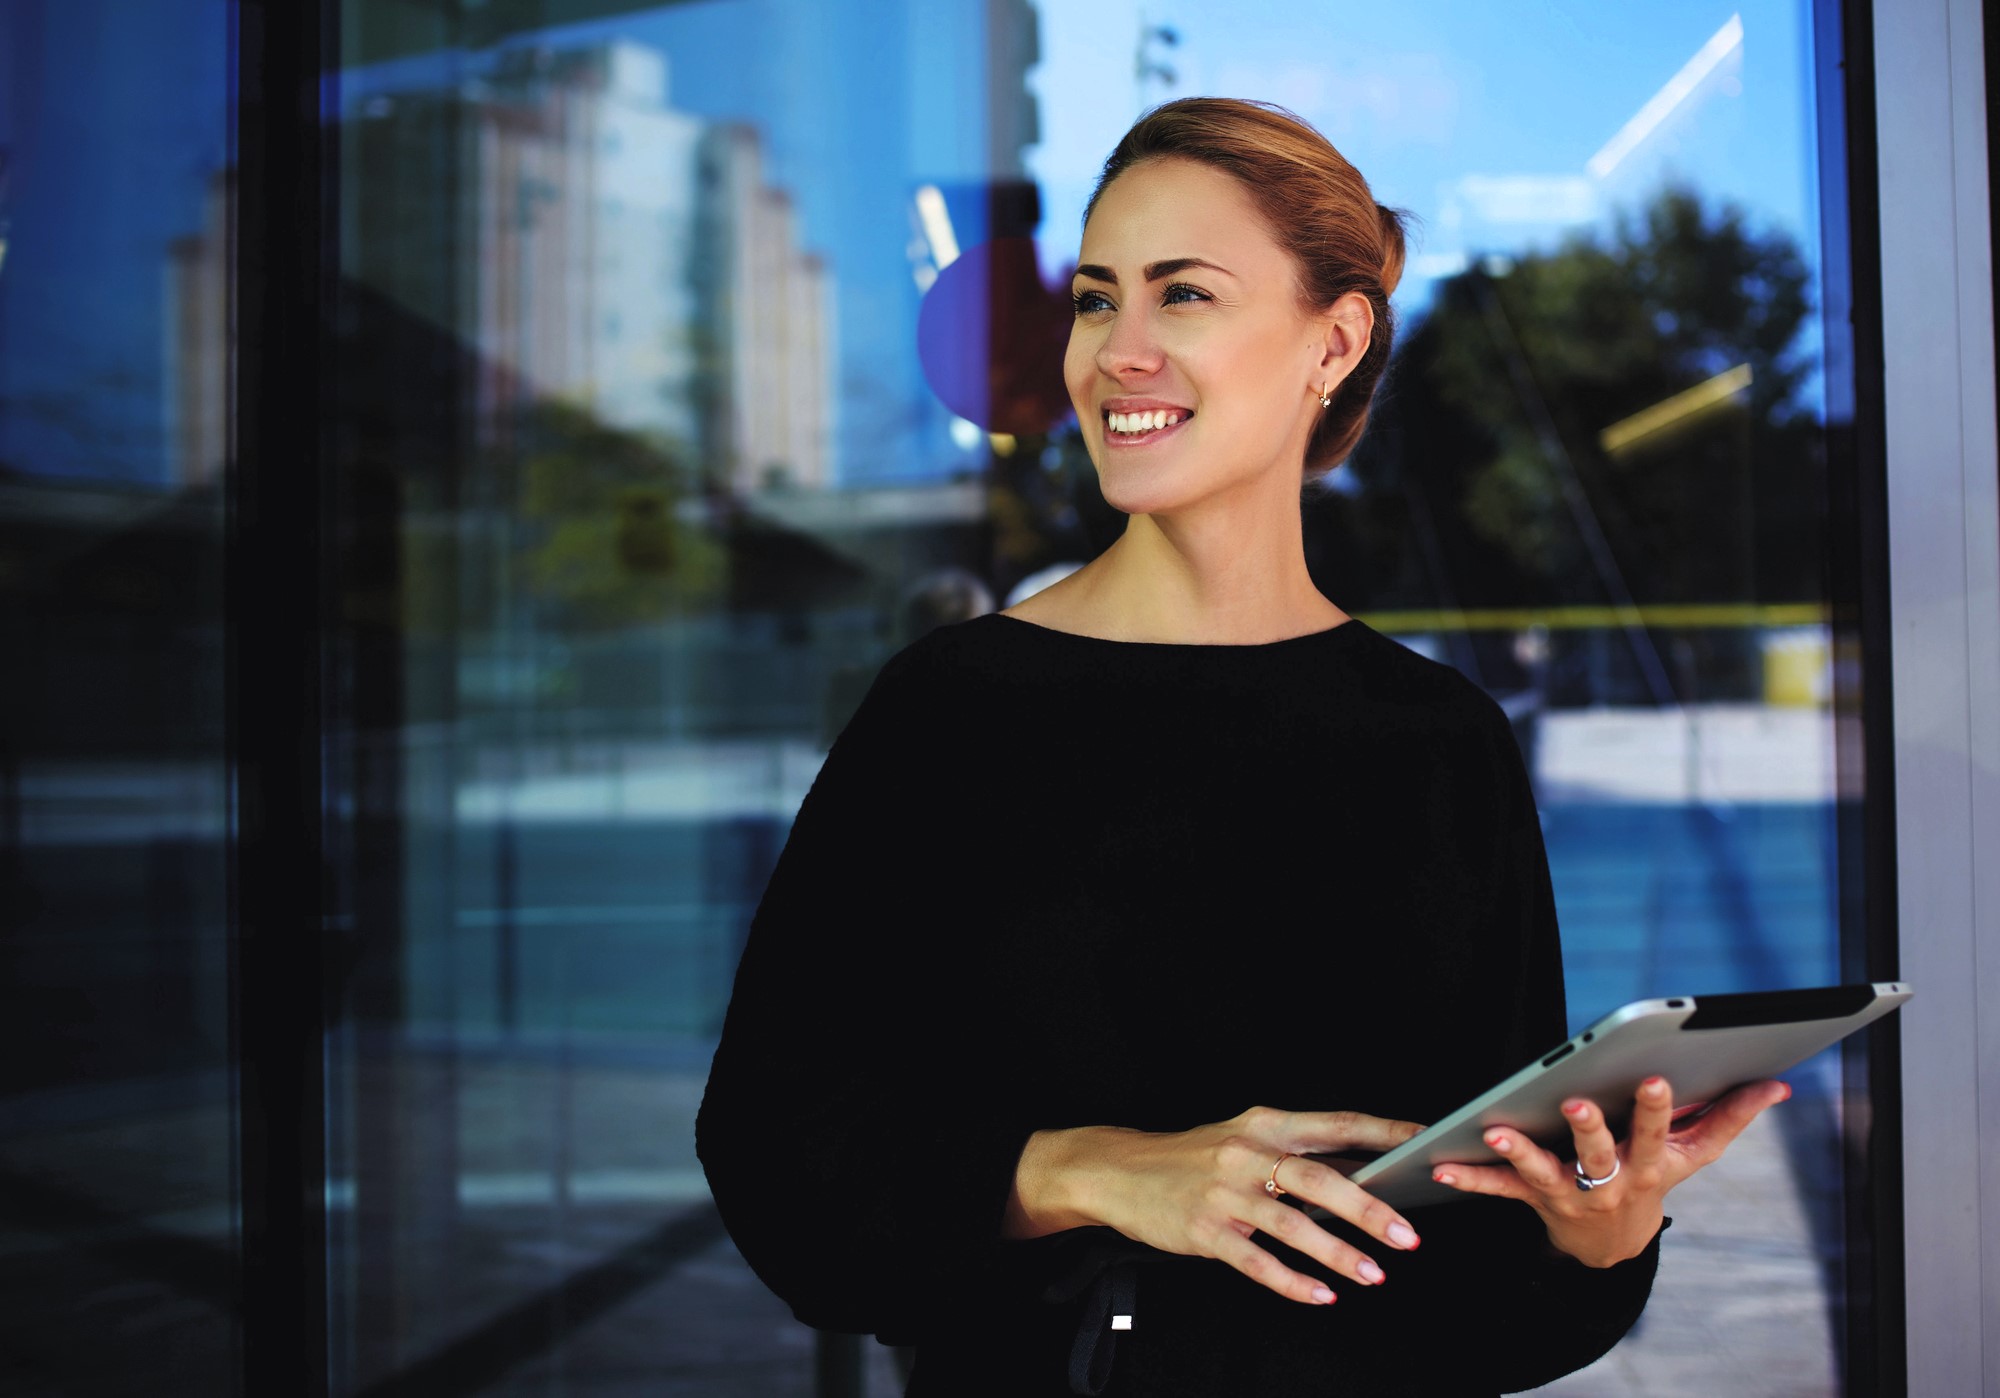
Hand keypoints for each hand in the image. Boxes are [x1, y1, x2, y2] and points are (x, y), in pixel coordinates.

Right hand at [1005, 1106, 1425, 1305]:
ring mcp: (1224, 1193)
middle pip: (1319, 1178)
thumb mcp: (1243, 1139)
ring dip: (1337, 1253)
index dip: (1384, 1134)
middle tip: (1408, 1234)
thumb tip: (1363, 1174)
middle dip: (1368, 1209)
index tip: (1426, 1144)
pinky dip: (1293, 1281)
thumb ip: (1297, 1154)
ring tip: (1373, 1274)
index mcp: (1265, 1123)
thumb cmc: (1192, 1158)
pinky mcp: (1205, 1231)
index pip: (1337, 1124)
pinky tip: (1321, 1295)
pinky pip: (1257, 1262)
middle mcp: (1247, 1153)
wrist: (1118, 1171)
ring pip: (1292, 1224)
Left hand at [1430, 1075, 1791, 1266]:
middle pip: (1600, 1153)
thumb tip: (1778, 1084)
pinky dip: (1472, 1178)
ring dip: (1518, 1151)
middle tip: (1575, 1103)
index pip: (1657, 1132)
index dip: (1656, 1108)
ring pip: (1542, 1172)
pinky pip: (1499, 1190)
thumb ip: (1732, 1117)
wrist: (1613, 1249)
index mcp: (1649, 1164)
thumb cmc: (1654, 1180)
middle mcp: (1609, 1181)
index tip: (1655, 1077)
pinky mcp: (1533, 1200)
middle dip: (1589, 1128)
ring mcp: (1569, 1193)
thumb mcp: (1695, 1157)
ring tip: (1494, 1130)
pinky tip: (1442, 1169)